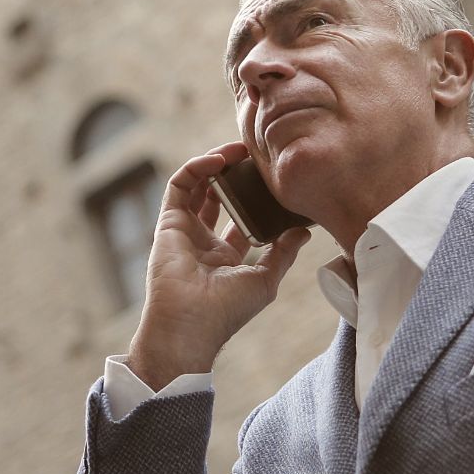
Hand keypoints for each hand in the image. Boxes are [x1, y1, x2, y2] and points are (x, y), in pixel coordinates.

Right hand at [127, 141, 312, 388]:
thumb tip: (305, 231)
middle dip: (235, 173)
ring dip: (217, 162)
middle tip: (256, 155)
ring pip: (197, 184)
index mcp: (225, 256)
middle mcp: (202, 240)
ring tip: (240, 148)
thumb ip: (283, 253)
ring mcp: (184, 230)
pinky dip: (197, 167)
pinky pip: (180, 185)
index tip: (272, 179)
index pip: (238, 217)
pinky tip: (220, 159)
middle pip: (217, 195)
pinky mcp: (169, 222)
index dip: (254, 196)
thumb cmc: (226, 311)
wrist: (191, 325)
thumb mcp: (265, 280)